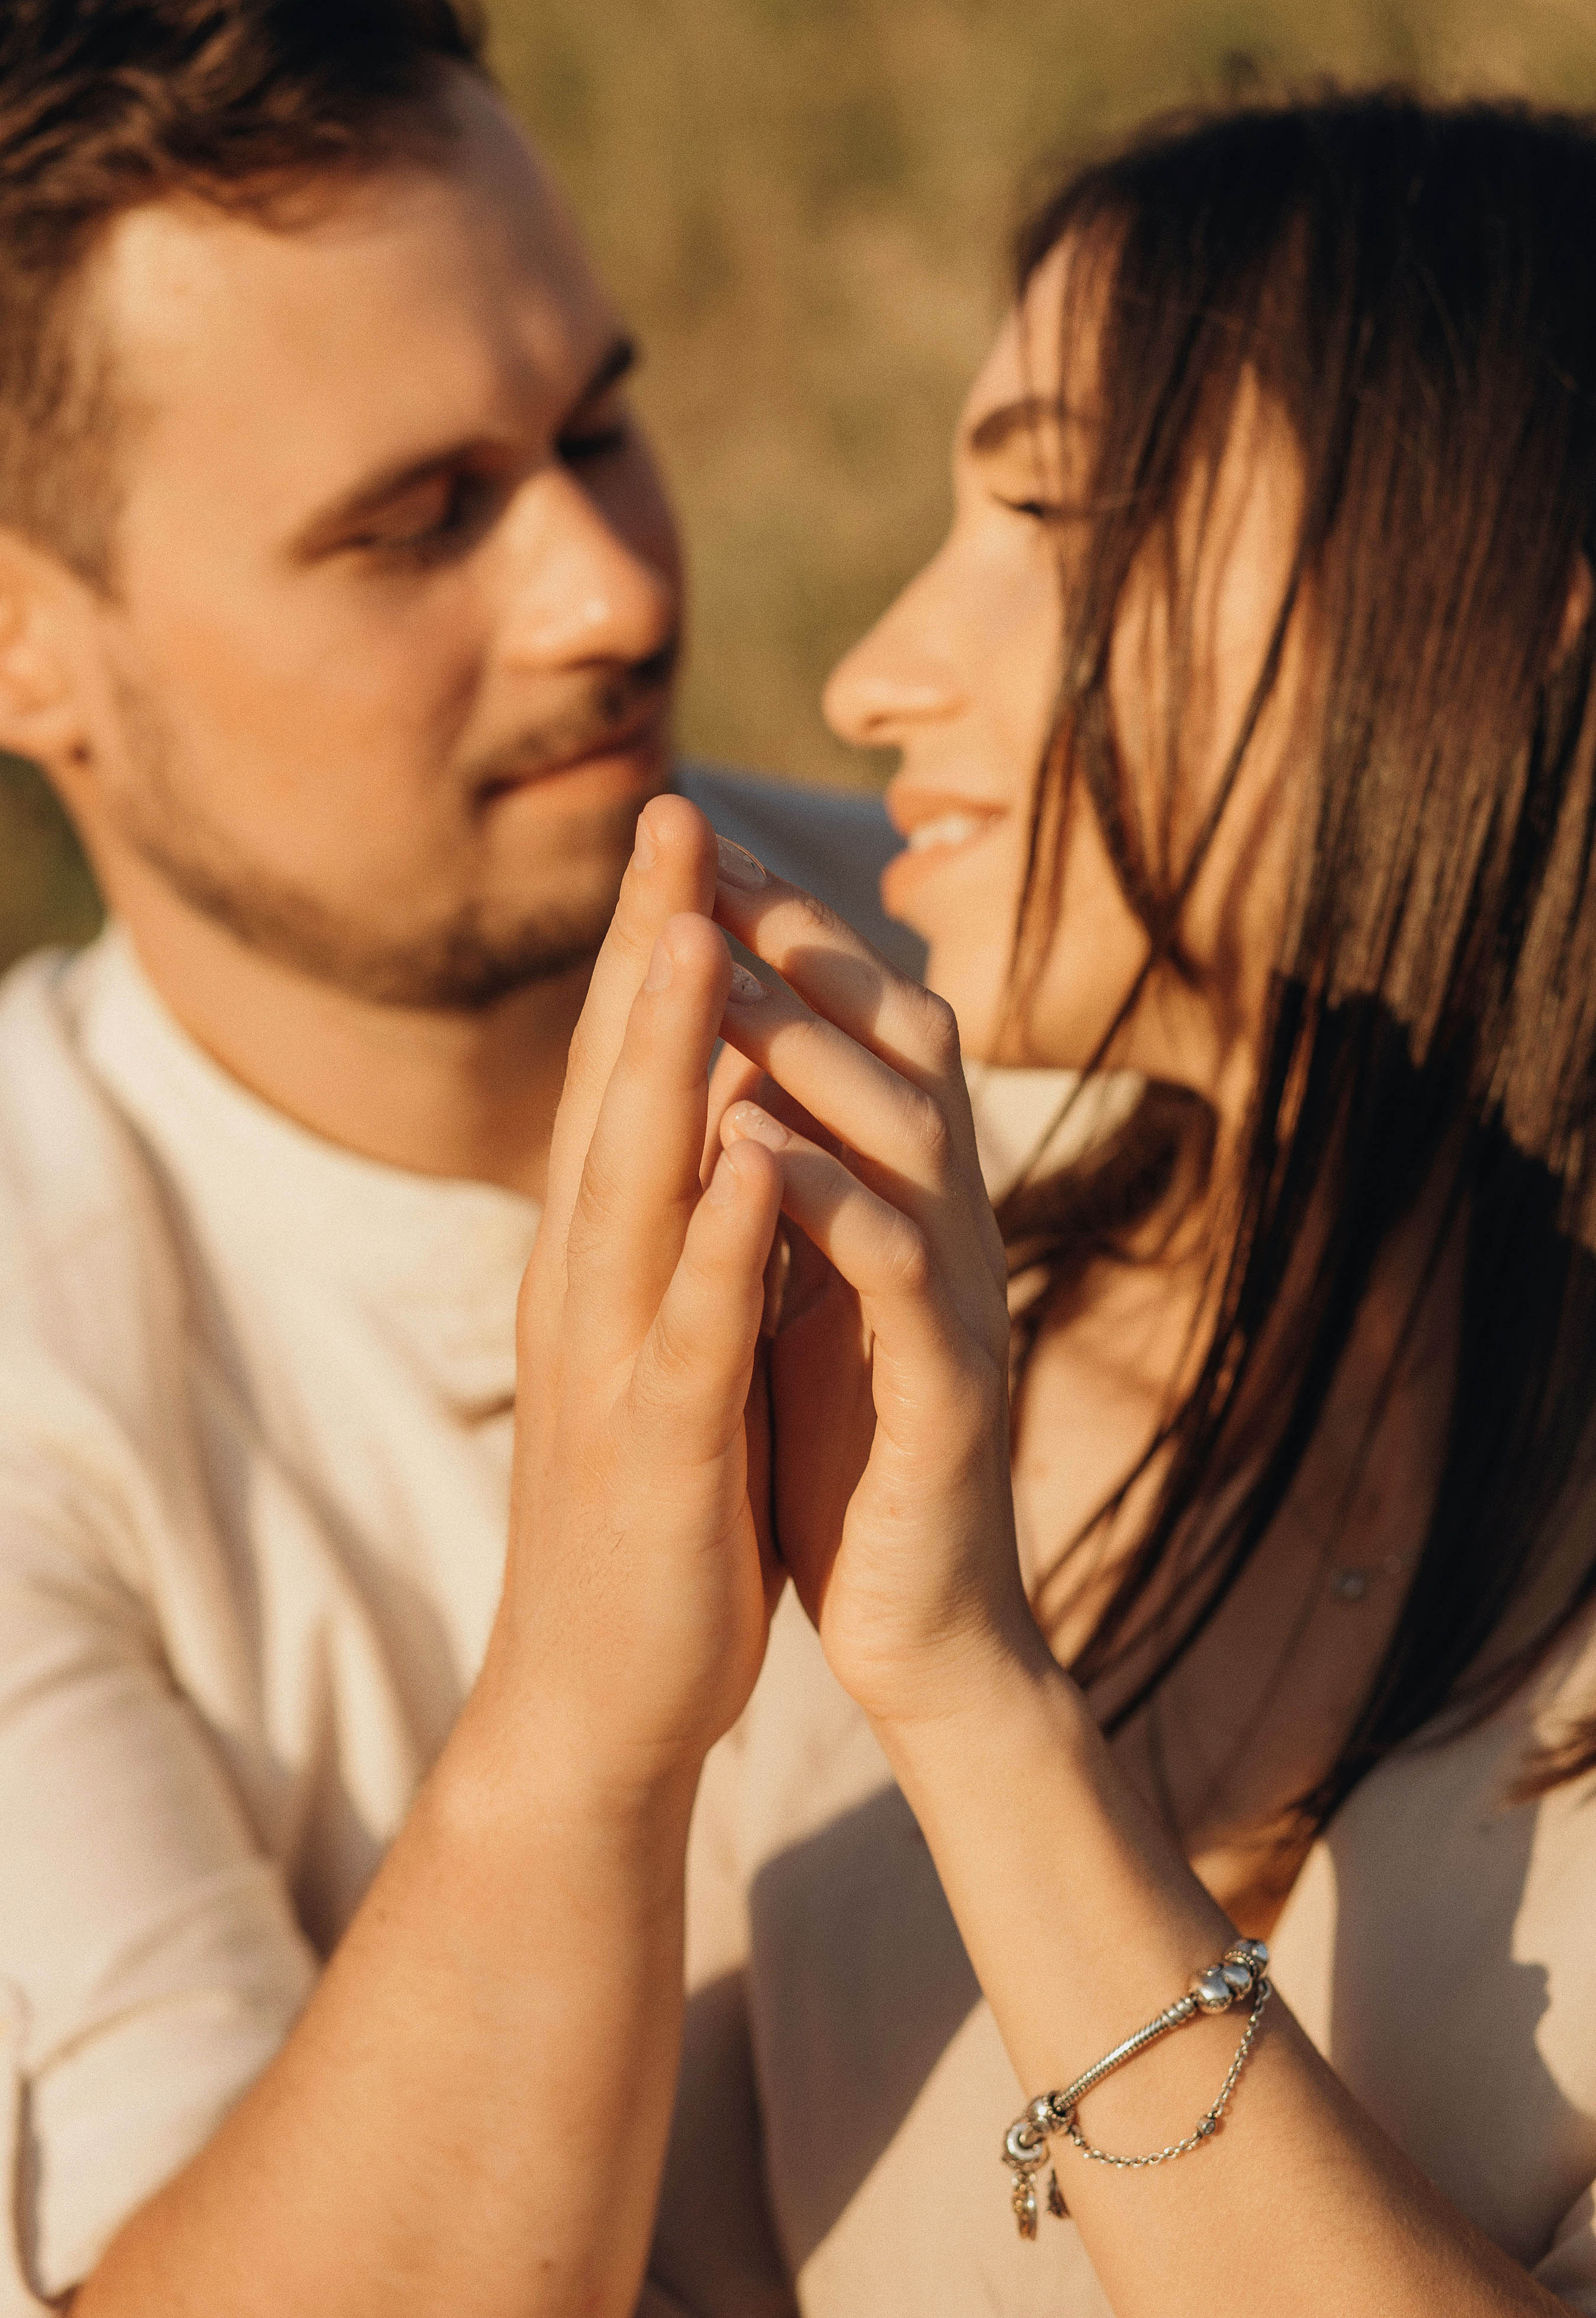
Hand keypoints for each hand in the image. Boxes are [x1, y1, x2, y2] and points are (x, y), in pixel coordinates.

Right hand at [486, 797, 785, 1811]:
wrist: (597, 1691)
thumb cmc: (652, 1506)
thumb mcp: (667, 1344)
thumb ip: (686, 1239)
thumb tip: (731, 1121)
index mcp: (598, 1260)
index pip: (626, 1079)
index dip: (653, 951)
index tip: (684, 833)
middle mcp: (584, 1287)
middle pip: (612, 1092)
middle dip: (647, 952)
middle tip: (671, 816)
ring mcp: (610, 1365)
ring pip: (632, 1187)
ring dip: (661, 1060)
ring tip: (696, 935)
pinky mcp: (656, 1449)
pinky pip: (686, 1329)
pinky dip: (713, 1240)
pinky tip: (747, 1157)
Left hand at [707, 853, 1045, 1729]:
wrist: (926, 1628)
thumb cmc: (850, 1452)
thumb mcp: (810, 1294)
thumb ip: (797, 1183)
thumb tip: (734, 1068)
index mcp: (901, 1197)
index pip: (853, 1027)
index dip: (779, 930)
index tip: (685, 845)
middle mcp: (945, 1224)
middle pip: (895, 1042)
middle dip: (800, 940)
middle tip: (707, 849)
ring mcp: (955, 1303)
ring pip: (902, 1136)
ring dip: (811, 1049)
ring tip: (719, 967)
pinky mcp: (946, 1393)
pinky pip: (898, 1275)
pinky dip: (832, 1202)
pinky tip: (759, 1147)